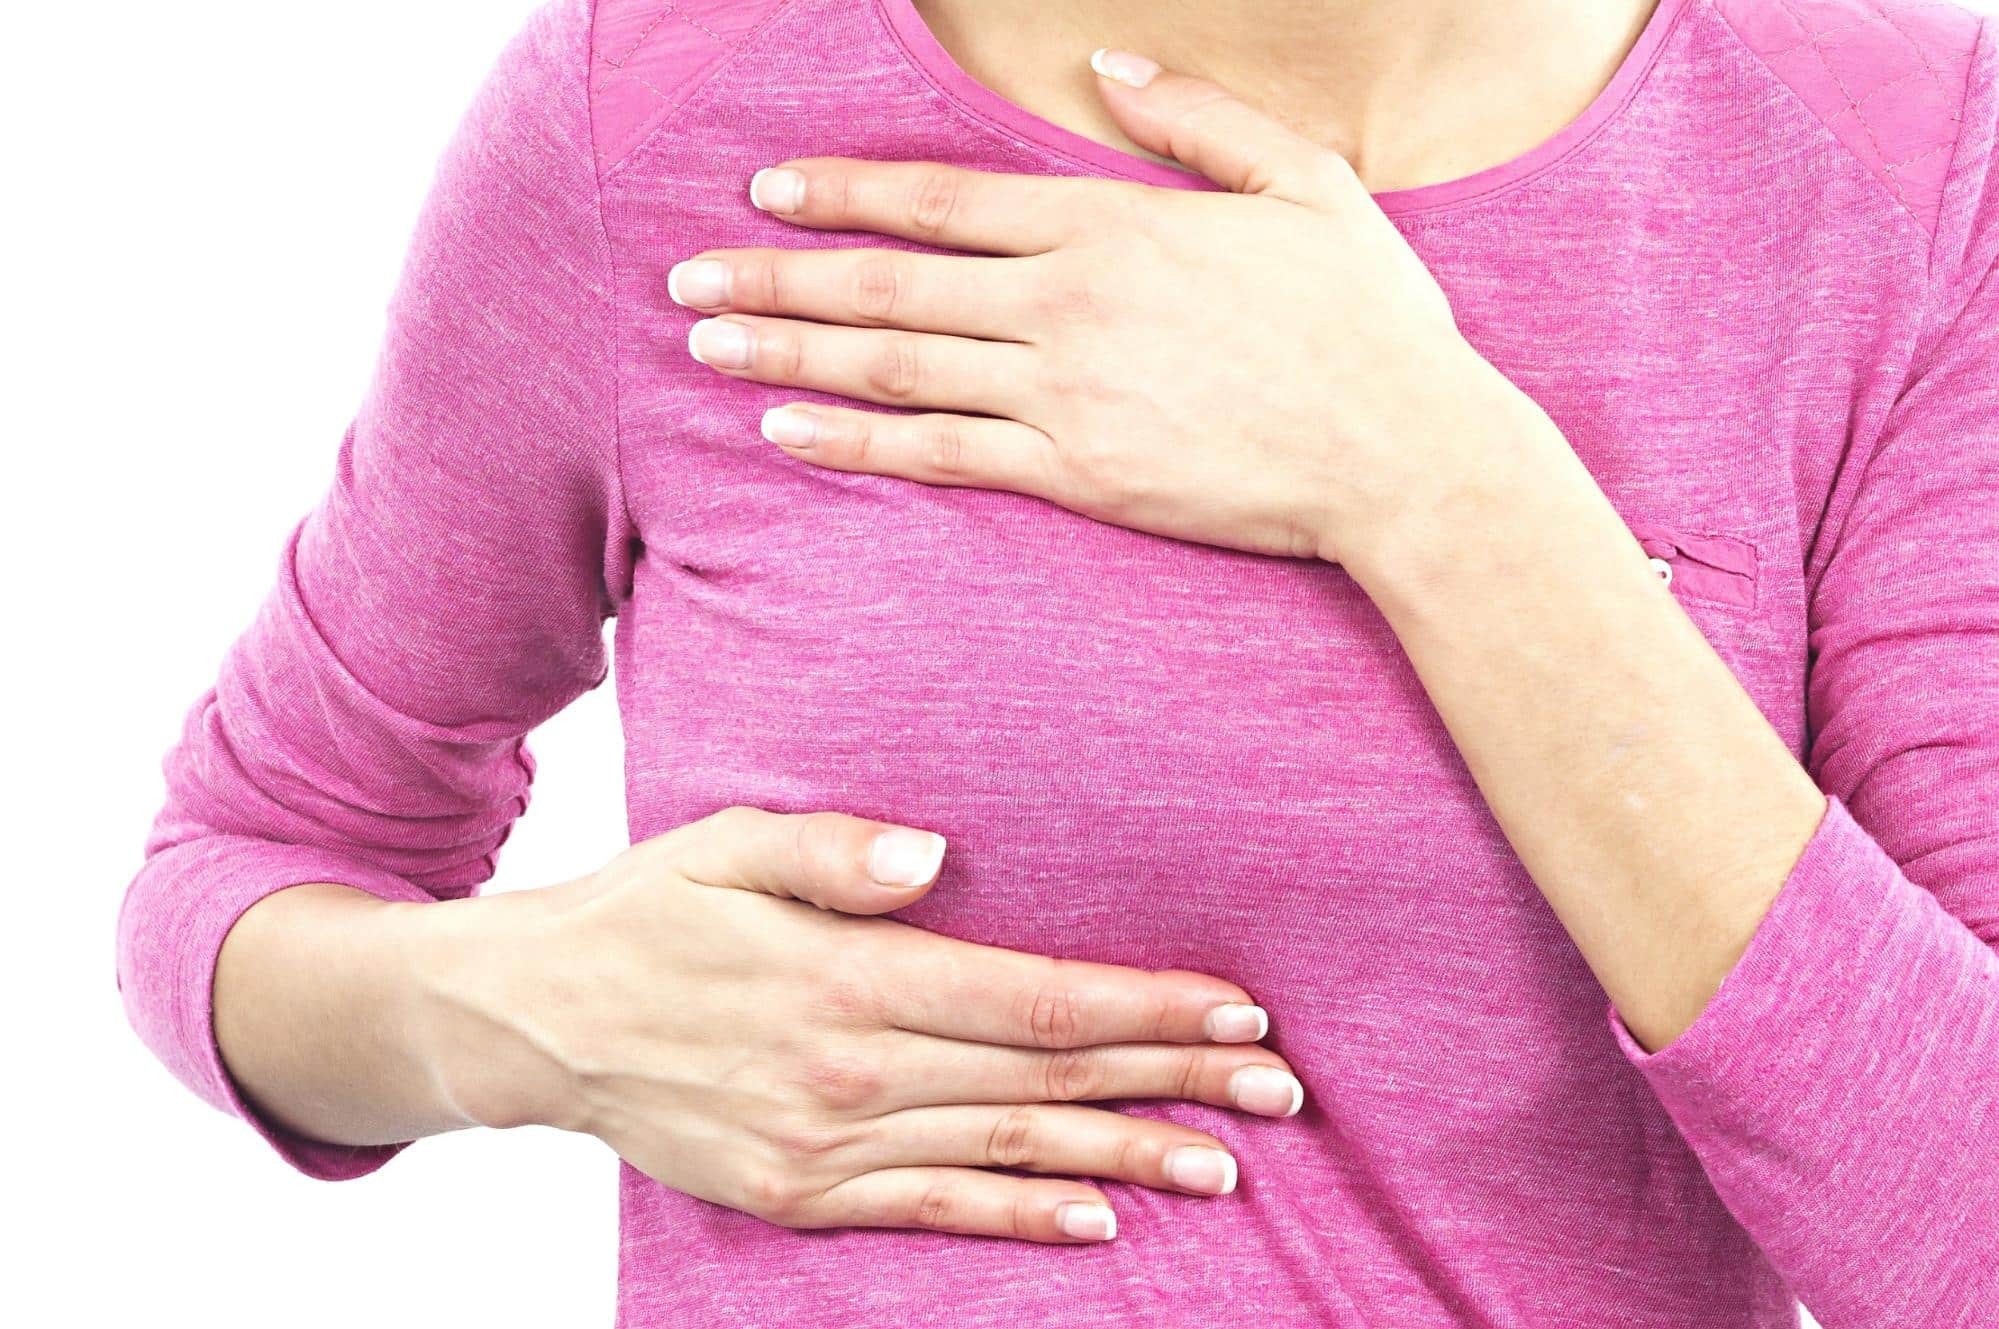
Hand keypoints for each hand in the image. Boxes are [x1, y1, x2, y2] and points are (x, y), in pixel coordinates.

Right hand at [415, 806, 1303, 1243]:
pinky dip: (1020, 1220)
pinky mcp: (799, 1195)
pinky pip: (932, 1213)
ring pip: (1008, 1155)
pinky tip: (1097, 1222)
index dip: (1144, 1009)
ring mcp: (826, 1147)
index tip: (1236, 1013)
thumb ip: (832, 852)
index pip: (1033, 999)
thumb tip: (931, 858)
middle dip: (1174, 1083)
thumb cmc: (643, 915)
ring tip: (1225, 1165)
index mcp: (847, 979)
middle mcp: (850, 1073)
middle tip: (1279, 1091)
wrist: (533, 1023)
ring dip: (1125, 1158)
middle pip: (1045, 1081)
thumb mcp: (724, 847)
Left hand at [669, 50, 1562, 572]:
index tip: (768, 189)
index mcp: (1110, 223)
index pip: (941, 197)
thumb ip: (1195, 117)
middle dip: (778, 276)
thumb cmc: (1366, 321)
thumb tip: (1108, 65)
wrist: (1407, 454)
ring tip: (707, 348)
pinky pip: (941, 453)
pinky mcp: (1076, 475)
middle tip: (687, 279)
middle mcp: (1065, 301)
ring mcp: (1063, 391)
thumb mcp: (1303, 181)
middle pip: (889, 283)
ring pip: (894, 366)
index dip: (844, 191)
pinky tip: (787, 432)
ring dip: (790, 353)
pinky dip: (855, 443)